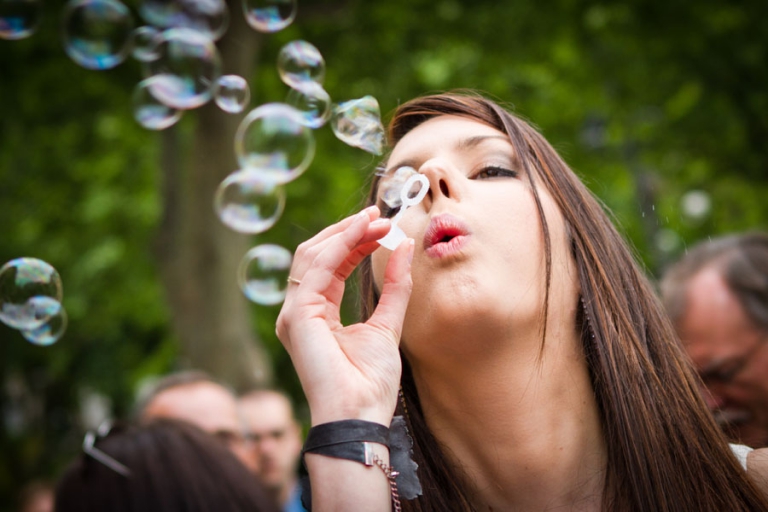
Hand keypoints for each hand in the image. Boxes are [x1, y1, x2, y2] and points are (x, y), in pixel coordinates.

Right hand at [276, 206, 413, 425]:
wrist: (360, 413)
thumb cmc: (370, 381)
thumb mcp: (388, 324)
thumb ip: (395, 287)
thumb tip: (404, 247)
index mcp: (319, 313)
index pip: (332, 265)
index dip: (356, 241)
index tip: (384, 225)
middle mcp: (302, 310)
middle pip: (318, 254)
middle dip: (350, 231)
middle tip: (382, 217)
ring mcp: (295, 312)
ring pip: (312, 254)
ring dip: (346, 232)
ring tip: (377, 220)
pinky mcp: (297, 314)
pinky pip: (317, 267)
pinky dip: (341, 244)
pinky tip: (363, 230)